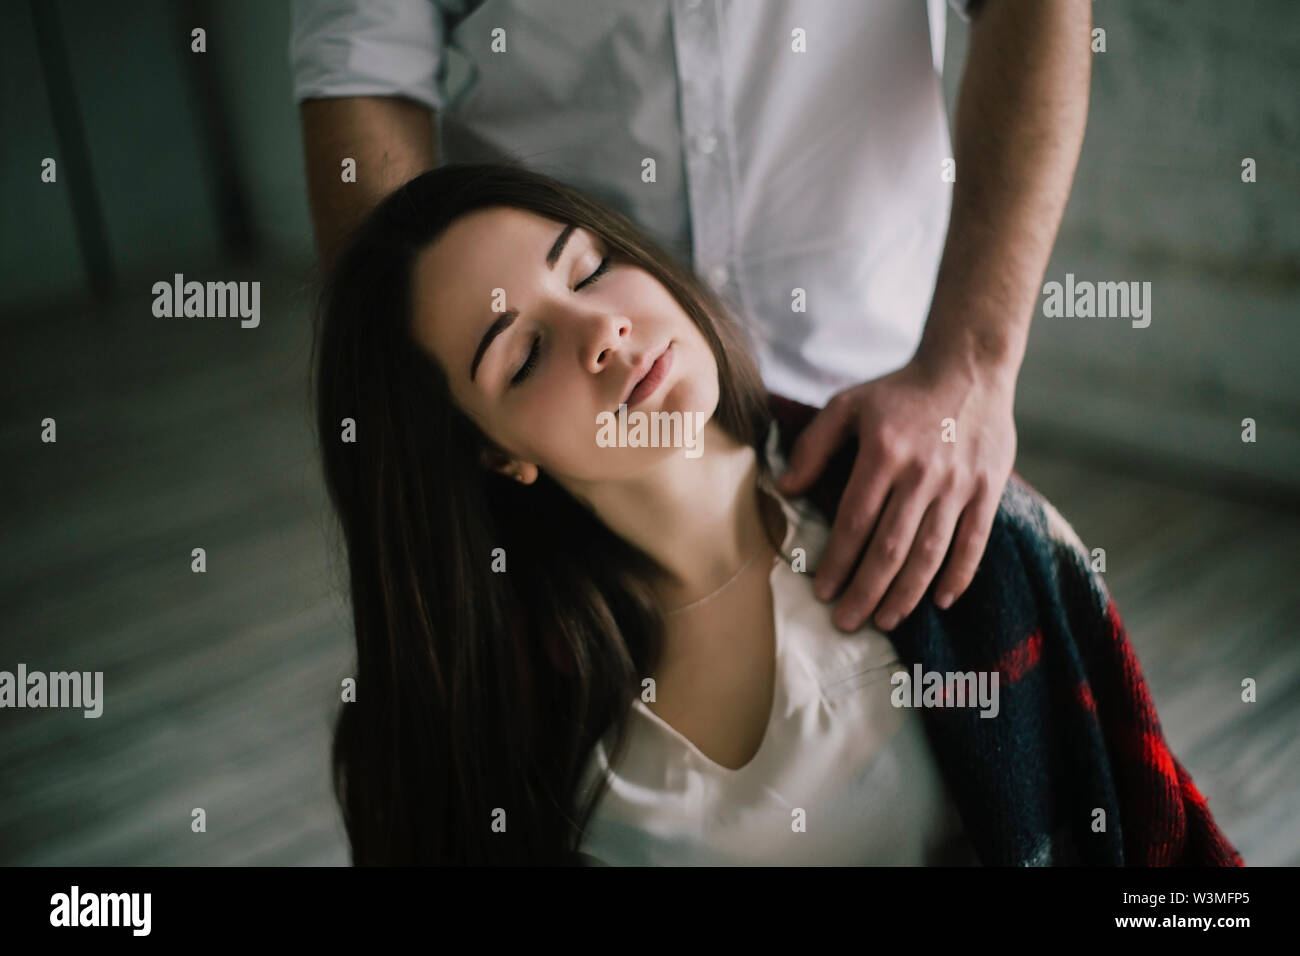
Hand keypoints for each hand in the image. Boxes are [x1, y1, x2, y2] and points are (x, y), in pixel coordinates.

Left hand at [775, 355, 1016, 631]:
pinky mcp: (987, 490)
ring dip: (906, 594)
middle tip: (847, 622)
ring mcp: (958, 485)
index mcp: (883, 454)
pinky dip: (958, 575)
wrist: (967, 368)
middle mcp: (922, 474)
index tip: (824, 592)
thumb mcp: (847, 404)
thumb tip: (786, 489)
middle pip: (890, 547)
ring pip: (930, 553)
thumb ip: (814, 446)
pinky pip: (974, 542)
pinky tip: (939, 601)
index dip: (838, 562)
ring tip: (885, 620)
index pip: (855, 522)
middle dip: (866, 591)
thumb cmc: (899, 391)